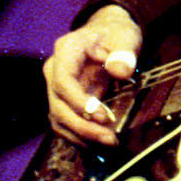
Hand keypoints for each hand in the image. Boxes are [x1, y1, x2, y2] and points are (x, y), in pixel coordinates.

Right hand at [43, 4, 141, 144]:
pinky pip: (65, 123)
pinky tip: (98, 145)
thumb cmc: (116, 34)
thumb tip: (120, 71)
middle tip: (109, 139)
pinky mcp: (65, 101)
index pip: (63, 81)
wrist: (108, 35)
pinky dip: (80, 137)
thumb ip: (124, 52)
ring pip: (58, 119)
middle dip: (82, 127)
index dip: (79, 102)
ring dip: (81, 137)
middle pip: (58, 105)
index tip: (101, 116)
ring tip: (108, 144)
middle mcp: (54, 70)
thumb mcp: (126, 37)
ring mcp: (57, 87)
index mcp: (66, 50)